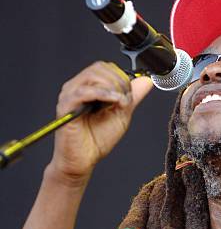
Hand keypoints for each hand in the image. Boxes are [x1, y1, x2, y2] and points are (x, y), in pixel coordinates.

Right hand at [49, 62, 152, 183]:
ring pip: (92, 75)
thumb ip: (132, 97)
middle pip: (99, 68)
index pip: (106, 68)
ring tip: (120, 104)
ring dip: (112, 87)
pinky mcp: (66, 106)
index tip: (129, 95)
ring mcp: (70, 95)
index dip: (122, 77)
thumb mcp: (122, 114)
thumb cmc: (97, 140)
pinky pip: (84, 91)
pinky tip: (114, 102)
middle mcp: (77, 87)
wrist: (83, 160)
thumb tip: (146, 80)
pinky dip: (103, 94)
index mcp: (88, 87)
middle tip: (126, 100)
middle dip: (119, 81)